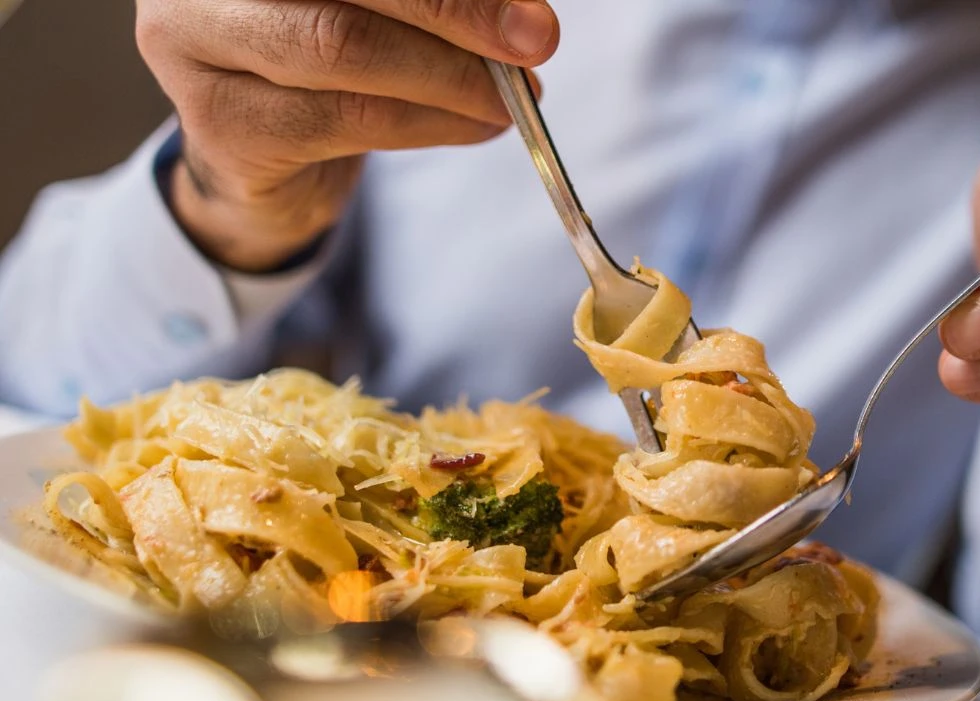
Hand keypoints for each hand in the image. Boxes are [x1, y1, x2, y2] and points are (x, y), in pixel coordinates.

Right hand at [136, 0, 558, 269]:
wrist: (260, 157)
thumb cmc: (325, 56)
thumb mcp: (378, 6)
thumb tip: (522, 7)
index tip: (531, 6)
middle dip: (458, 11)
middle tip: (536, 42)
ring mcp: (193, 43)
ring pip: (345, 49)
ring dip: (450, 77)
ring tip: (511, 98)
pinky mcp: (219, 125)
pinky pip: (344, 120)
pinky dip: (428, 123)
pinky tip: (475, 126)